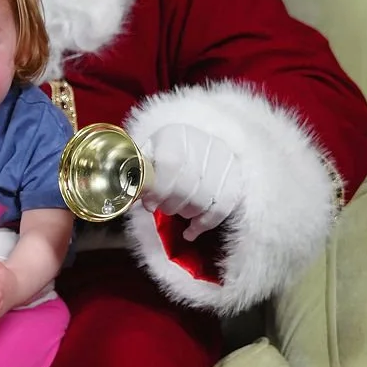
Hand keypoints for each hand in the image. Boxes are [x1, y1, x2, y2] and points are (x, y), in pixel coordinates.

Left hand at [140, 124, 242, 241]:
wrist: (195, 145)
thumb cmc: (163, 155)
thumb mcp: (147, 156)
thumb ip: (138, 174)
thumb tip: (130, 197)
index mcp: (176, 134)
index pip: (171, 164)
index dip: (158, 190)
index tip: (149, 205)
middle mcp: (204, 142)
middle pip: (187, 186)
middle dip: (170, 204)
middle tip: (162, 207)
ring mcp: (224, 160)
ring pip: (204, 200)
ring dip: (185, 213)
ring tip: (176, 209)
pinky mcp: (236, 177)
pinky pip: (222, 209)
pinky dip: (204, 224)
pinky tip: (191, 232)